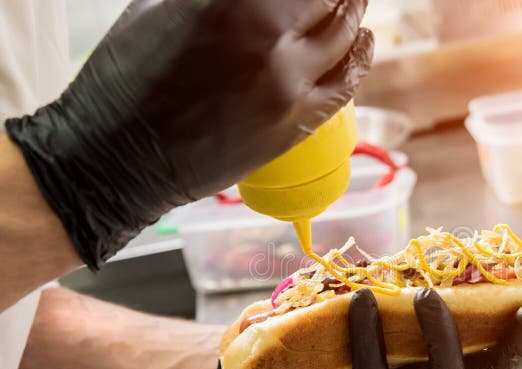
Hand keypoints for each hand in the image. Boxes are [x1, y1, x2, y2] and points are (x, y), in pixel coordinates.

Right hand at [5, 0, 373, 269]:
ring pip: (344, 37)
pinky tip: (363, 41)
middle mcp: (267, 37)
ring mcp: (286, 83)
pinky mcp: (294, 124)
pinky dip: (360, 58)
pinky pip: (344, 86)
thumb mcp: (157, 7)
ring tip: (355, 2)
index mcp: (230, 2)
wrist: (118, 160)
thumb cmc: (125, 80)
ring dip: (353, 11)